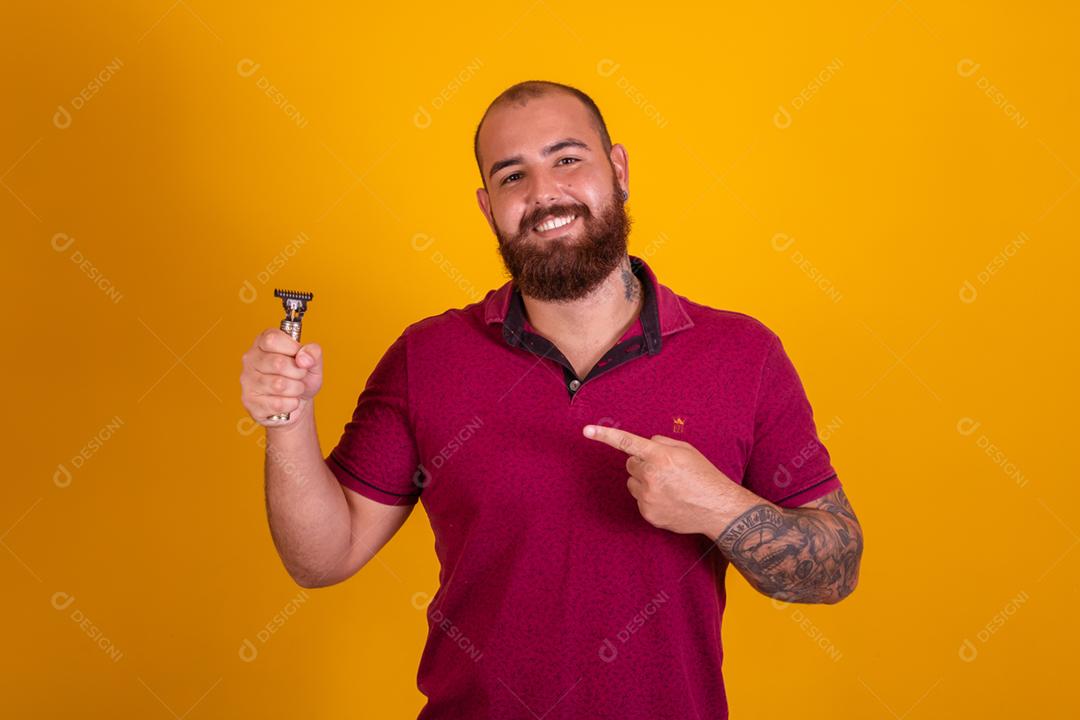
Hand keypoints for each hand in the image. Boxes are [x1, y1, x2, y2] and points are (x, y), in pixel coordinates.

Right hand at [240, 328, 322, 427]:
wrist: (298, 403)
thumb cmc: (302, 378)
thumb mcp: (313, 362)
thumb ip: (313, 353)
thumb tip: (303, 358)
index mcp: (263, 342)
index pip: (272, 339)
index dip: (292, 348)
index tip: (300, 357)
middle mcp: (251, 359)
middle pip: (277, 363)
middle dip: (298, 372)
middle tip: (300, 375)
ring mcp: (247, 380)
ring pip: (278, 385)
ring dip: (296, 389)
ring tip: (295, 388)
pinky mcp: (249, 402)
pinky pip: (277, 404)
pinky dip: (291, 404)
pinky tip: (288, 401)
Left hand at [582, 424, 740, 535]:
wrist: (717, 508)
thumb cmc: (704, 476)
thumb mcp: (686, 450)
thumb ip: (661, 444)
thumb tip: (646, 445)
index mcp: (659, 456)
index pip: (626, 442)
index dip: (604, 435)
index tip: (586, 430)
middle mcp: (650, 476)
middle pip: (629, 465)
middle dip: (641, 465)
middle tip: (663, 471)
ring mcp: (647, 497)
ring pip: (633, 483)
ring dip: (644, 482)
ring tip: (669, 487)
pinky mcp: (648, 514)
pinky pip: (640, 500)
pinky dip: (650, 499)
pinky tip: (669, 500)